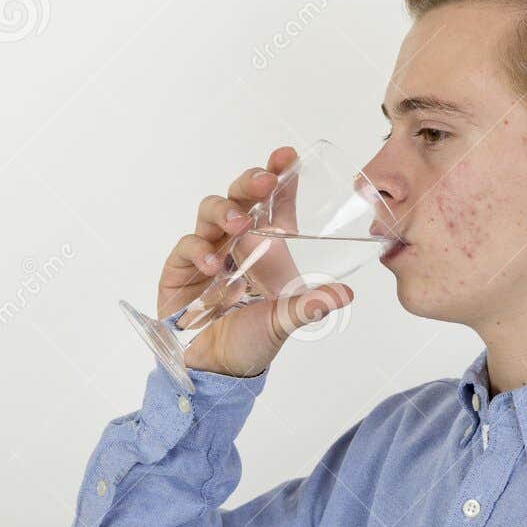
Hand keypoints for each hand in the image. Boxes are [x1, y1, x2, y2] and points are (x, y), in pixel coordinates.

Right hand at [156, 146, 352, 377]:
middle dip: (250, 182)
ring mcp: (208, 251)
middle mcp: (238, 241)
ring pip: (211, 211)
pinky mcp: (180, 268)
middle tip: (263, 182)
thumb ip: (310, 306)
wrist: (216, 370)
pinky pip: (187, 246)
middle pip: (240, 195)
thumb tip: (346, 294)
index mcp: (269, 245)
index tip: (287, 156)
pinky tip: (213, 266)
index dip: (279, 174)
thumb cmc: (253, 340)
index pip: (275, 200)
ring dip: (224, 211)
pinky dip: (199, 251)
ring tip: (238, 225)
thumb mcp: (285, 322)